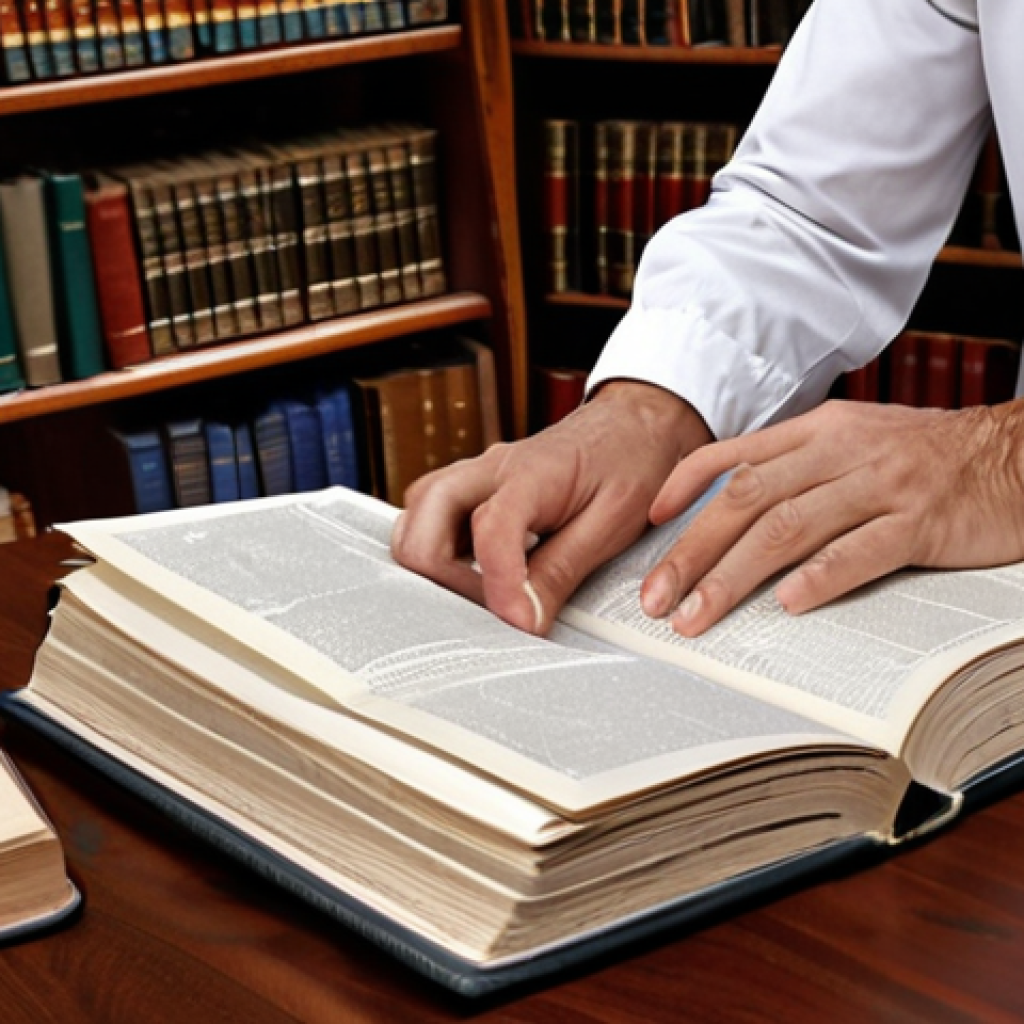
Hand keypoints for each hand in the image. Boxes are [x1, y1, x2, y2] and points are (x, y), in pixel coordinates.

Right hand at [392, 381, 711, 633]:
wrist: (634, 423)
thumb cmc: (630, 464)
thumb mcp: (613, 524)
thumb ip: (561, 571)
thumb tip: (523, 622)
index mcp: (530, 474)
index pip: (490, 529)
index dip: (499, 586)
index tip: (520, 624)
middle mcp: (488, 470)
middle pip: (422, 521)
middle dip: (440, 577)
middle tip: (485, 612)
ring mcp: (475, 477)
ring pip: (416, 518)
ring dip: (434, 564)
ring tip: (480, 596)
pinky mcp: (474, 489)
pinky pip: (432, 518)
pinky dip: (440, 553)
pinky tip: (476, 577)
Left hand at [641, 399, 1023, 636]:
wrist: (1014, 455)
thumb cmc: (926, 456)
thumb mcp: (853, 440)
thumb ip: (797, 464)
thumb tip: (733, 500)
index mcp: (819, 431)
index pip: (735, 454)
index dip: (685, 482)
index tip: (650, 519)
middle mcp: (841, 451)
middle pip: (748, 499)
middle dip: (694, 551)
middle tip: (657, 597)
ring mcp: (882, 484)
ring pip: (790, 528)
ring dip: (735, 576)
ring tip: (698, 616)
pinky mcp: (922, 521)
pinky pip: (862, 550)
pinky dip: (821, 576)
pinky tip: (788, 603)